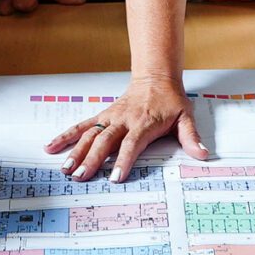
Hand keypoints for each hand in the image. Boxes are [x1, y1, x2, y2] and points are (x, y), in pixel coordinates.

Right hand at [44, 74, 207, 181]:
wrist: (156, 77)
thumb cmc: (171, 100)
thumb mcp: (185, 117)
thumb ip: (191, 137)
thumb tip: (202, 154)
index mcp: (144, 123)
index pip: (131, 144)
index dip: (123, 160)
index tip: (115, 176)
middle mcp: (124, 120)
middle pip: (105, 141)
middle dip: (92, 159)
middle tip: (81, 176)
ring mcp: (110, 117)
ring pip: (90, 135)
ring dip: (76, 151)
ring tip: (65, 168)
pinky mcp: (102, 115)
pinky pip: (82, 126)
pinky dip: (66, 136)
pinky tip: (51, 147)